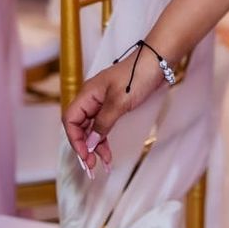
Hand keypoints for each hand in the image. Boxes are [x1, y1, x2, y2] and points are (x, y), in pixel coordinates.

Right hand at [63, 53, 165, 172]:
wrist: (158, 61)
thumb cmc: (138, 75)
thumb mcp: (119, 102)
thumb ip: (103, 123)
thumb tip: (90, 143)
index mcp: (87, 94)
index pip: (70, 120)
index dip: (75, 140)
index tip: (85, 156)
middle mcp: (91, 98)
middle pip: (79, 127)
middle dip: (84, 147)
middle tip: (91, 167)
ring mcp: (102, 102)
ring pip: (92, 129)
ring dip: (96, 146)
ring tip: (103, 164)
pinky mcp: (114, 105)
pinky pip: (103, 125)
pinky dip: (104, 139)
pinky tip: (108, 153)